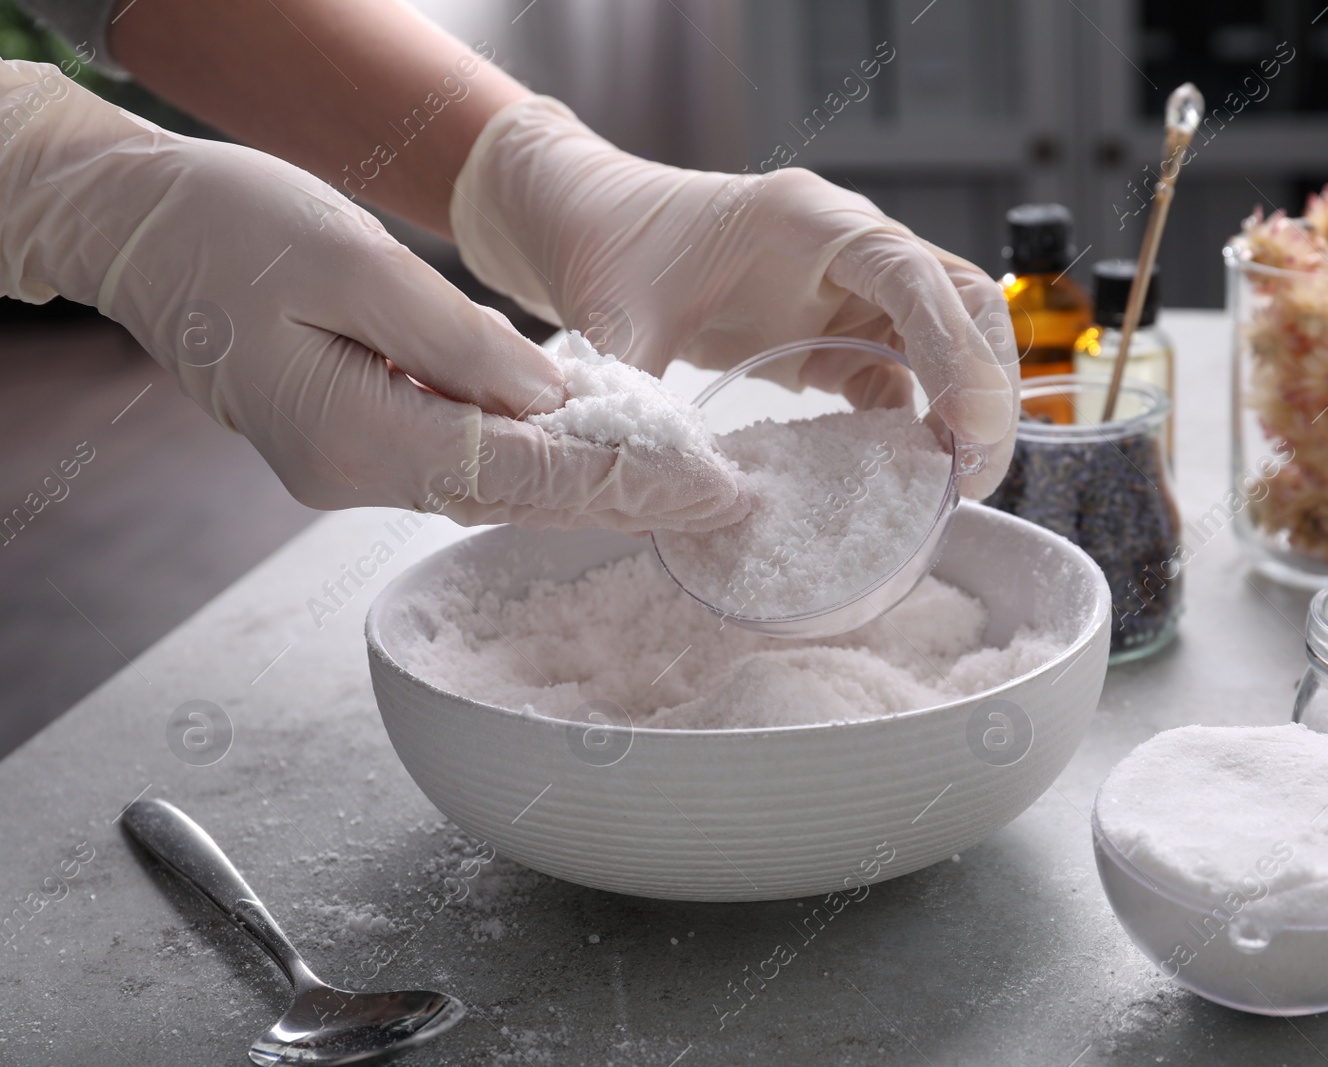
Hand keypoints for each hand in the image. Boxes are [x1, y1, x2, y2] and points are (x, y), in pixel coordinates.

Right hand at [0, 61, 740, 531]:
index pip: (515, 473)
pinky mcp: (348, 441)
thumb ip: (458, 343)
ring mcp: (344, 465)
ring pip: (486, 483)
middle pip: (510, 495)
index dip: (614, 481)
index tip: (698, 485)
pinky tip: (580, 439)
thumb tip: (551, 402)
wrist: (141, 230)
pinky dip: (522, 452)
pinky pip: (455, 458)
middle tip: (712, 493)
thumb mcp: (356, 265)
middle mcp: (350, 471)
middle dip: (615, 494)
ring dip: (575, 478)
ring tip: (671, 473)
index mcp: (352, 435)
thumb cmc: (233, 228)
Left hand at [448, 97, 1019, 496]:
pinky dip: (919, 423)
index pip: (912, 274)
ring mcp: (850, 290)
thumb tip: (661, 493)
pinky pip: (901, 375)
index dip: (951, 348)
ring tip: (960, 483)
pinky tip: (914, 474)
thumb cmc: (608, 249)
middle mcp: (849, 249)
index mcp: (807, 221)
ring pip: (947, 339)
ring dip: (966, 406)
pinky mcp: (838, 331)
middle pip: (961, 301)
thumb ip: (638, 396)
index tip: (967, 425)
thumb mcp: (615, 320)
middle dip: (986, 382)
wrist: (593, 224)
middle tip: (977, 471)